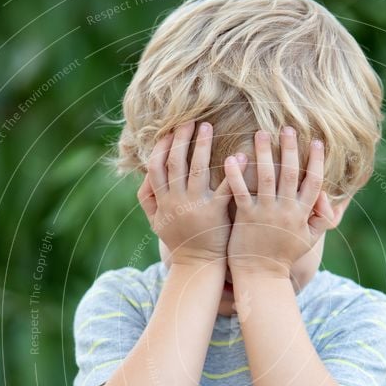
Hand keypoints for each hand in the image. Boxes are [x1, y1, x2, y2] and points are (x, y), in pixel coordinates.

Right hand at [137, 120, 245, 266]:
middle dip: (182, 138)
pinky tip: (241, 155)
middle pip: (175, 162)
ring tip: (208, 127)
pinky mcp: (215, 213)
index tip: (170, 129)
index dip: (162, 145)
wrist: (197, 266)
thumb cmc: (179, 242)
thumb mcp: (156, 222)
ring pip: (196, 169)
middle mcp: (176, 201)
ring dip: (202, 145)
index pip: (156, 166)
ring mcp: (195, 206)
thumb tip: (144, 176)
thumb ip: (148, 199)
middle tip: (191, 120)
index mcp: (162, 200)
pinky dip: (233, 171)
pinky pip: (225, 188)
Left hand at [224, 127, 333, 277]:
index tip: (315, 140)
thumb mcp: (308, 239)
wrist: (261, 276)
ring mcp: (266, 214)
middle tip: (287, 127)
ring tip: (261, 132)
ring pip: (267, 178)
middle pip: (291, 174)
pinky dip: (236, 175)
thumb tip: (326, 196)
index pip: (314, 182)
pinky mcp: (246, 218)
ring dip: (264, 154)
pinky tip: (232, 157)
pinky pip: (241, 192)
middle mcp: (286, 211)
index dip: (316, 161)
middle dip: (290, 149)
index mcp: (302, 214)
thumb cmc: (283, 256)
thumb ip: (319, 217)